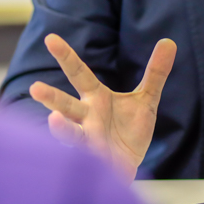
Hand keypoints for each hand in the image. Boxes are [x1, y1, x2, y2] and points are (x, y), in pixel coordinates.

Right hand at [28, 34, 176, 182]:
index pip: (79, 73)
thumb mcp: (146, 99)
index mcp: (96, 98)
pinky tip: (85, 154)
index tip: (50, 38)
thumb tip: (169, 42)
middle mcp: (87, 117)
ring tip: (53, 120)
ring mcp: (89, 140)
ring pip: (70, 133)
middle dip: (50, 97)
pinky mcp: (95, 161)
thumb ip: (155, 72)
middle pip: (66, 104)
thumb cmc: (130, 131)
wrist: (130, 165)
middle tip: (34, 88)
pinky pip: (87, 157)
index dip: (66, 56)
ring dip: (61, 128)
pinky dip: (83, 157)